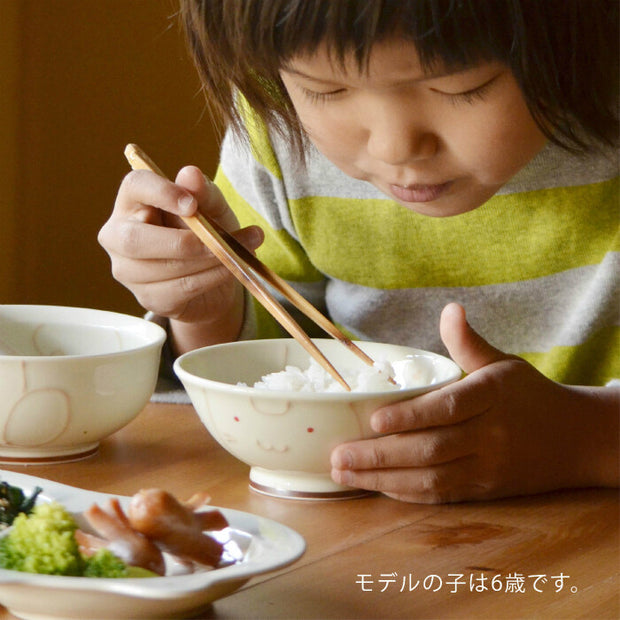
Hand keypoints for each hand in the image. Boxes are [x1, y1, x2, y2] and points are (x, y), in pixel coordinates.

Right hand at [98, 165, 262, 352]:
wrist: (216, 278)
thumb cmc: (206, 233)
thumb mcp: (212, 208)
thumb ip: (203, 193)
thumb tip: (191, 175)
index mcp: (131, 203)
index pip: (134, 188)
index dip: (162, 193)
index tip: (193, 205)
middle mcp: (118, 237)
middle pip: (135, 239)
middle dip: (185, 242)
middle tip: (221, 240)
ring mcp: (129, 272)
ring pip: (164, 268)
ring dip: (208, 261)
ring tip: (238, 253)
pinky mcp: (149, 298)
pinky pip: (181, 289)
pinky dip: (211, 278)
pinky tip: (230, 270)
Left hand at [330, 303, 618, 502]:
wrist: (577, 441)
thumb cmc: (530, 396)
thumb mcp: (504, 364)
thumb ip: (469, 342)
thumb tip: (451, 308)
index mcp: (492, 397)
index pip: (447, 409)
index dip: (409, 416)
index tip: (372, 420)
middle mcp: (490, 436)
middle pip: (431, 450)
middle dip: (380, 455)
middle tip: (338, 455)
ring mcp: (487, 468)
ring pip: (431, 478)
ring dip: (383, 478)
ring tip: (343, 472)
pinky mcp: (484, 491)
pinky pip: (441, 496)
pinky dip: (406, 493)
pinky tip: (375, 486)